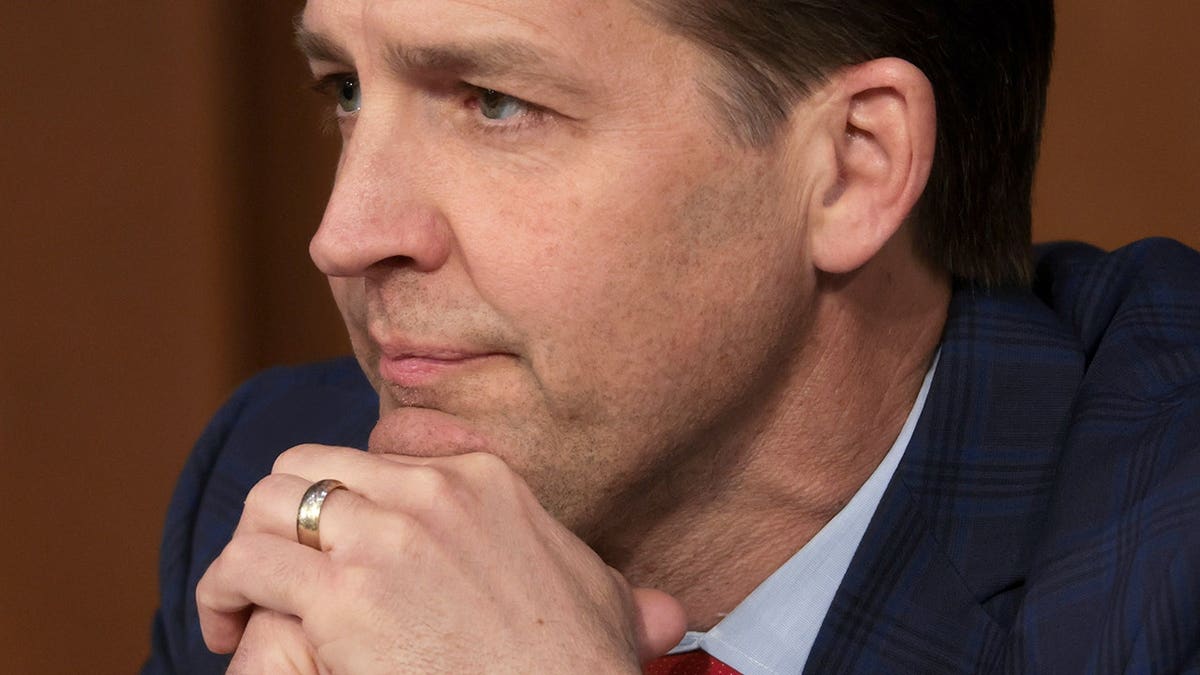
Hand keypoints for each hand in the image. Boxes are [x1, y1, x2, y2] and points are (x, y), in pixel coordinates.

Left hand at [197, 444, 685, 672]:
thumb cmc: (580, 670)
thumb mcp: (605, 608)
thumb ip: (615, 588)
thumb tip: (670, 614)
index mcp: (481, 480)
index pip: (371, 453)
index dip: (336, 495)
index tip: (326, 540)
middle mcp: (430, 493)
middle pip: (310, 467)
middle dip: (279, 515)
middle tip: (269, 570)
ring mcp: (387, 538)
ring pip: (269, 504)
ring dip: (241, 553)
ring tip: (234, 602)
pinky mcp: (346, 597)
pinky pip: (246, 565)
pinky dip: (221, 592)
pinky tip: (225, 629)